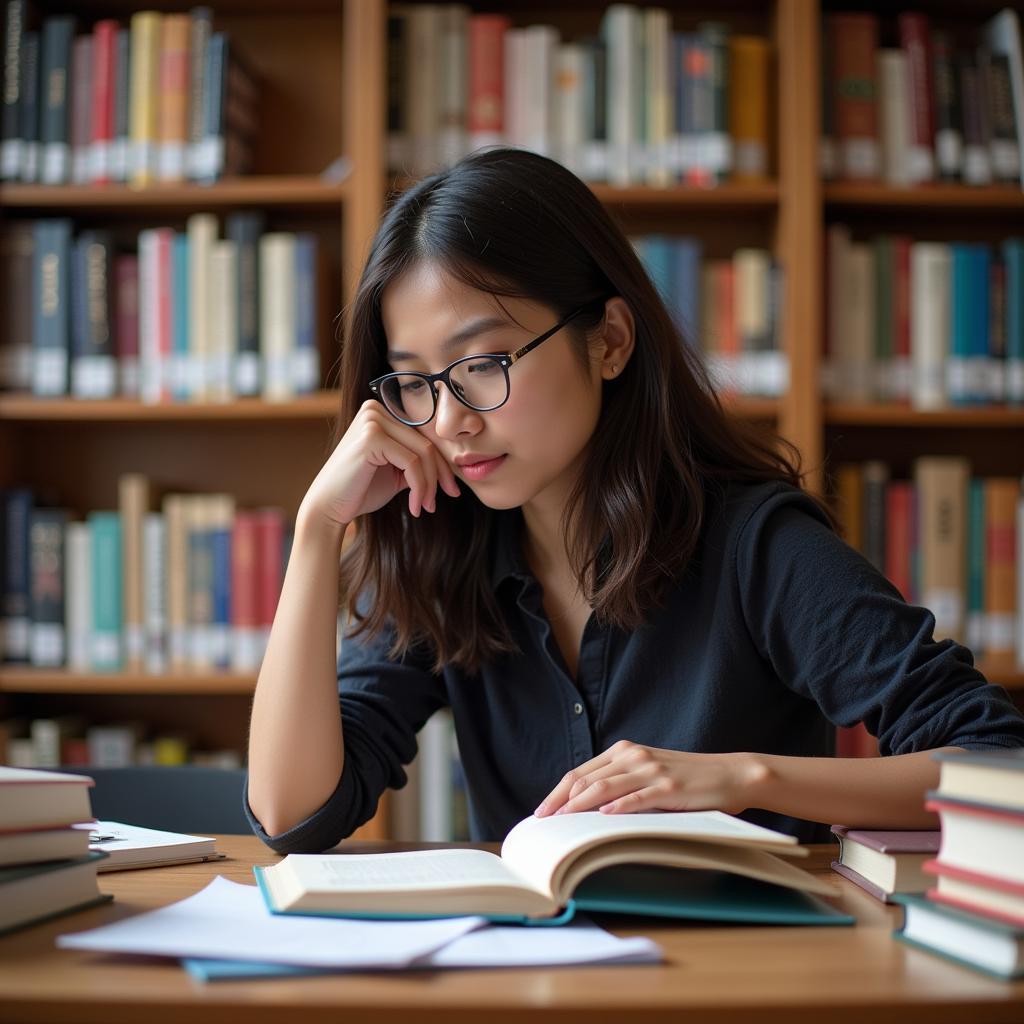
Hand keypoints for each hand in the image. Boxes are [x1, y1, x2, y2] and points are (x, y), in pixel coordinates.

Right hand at [300, 399, 460, 528]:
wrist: (329, 508)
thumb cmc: (361, 490)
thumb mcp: (396, 471)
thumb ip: (418, 461)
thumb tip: (450, 464)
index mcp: (381, 413)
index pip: (424, 436)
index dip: (441, 464)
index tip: (451, 490)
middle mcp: (376, 410)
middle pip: (426, 443)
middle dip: (439, 476)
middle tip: (441, 502)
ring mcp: (373, 420)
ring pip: (423, 453)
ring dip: (429, 485)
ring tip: (425, 507)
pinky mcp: (372, 436)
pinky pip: (412, 463)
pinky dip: (419, 488)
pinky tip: (414, 507)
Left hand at [533, 741, 767, 816]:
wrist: (729, 774)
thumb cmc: (687, 780)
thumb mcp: (648, 774)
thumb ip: (621, 783)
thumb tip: (587, 810)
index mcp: (625, 752)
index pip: (580, 772)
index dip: (558, 792)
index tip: (542, 811)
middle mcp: (634, 756)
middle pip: (585, 778)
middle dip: (560, 801)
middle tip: (542, 821)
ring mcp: (651, 770)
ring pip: (605, 787)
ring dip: (579, 806)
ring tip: (561, 821)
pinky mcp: (669, 787)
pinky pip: (637, 797)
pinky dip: (618, 807)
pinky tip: (603, 817)